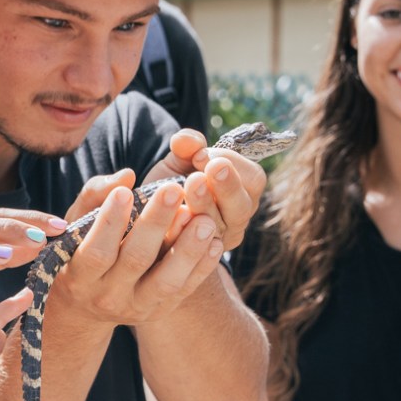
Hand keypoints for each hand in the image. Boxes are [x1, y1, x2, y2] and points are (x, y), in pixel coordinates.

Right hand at [49, 178, 225, 328]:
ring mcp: (137, 308)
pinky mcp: (161, 310)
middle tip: (173, 189)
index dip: (111, 222)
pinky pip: (185, 290)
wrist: (88, 304)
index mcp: (81, 277)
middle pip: (135, 260)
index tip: (126, 191)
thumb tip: (127, 176)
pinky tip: (215, 240)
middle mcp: (107, 297)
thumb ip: (94, 197)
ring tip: (204, 219)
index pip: (97, 251)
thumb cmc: (79, 250)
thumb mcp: (75, 225)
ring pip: (166, 281)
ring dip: (187, 249)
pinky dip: (202, 266)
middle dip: (156, 224)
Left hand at [151, 129, 265, 251]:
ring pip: (219, 226)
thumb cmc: (171, 184)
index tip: (201, 154)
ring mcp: (217, 242)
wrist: (147, 218)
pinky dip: (181, 231)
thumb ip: (186, 146)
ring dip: (205, 205)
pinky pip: (193, 248)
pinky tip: (172, 217)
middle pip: (242, 206)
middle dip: (225, 186)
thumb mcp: (178, 161)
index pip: (252, 178)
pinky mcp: (194, 260)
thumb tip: (185, 140)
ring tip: (188, 186)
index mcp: (242, 191)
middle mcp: (235, 219)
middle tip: (206, 170)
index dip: (231, 163)